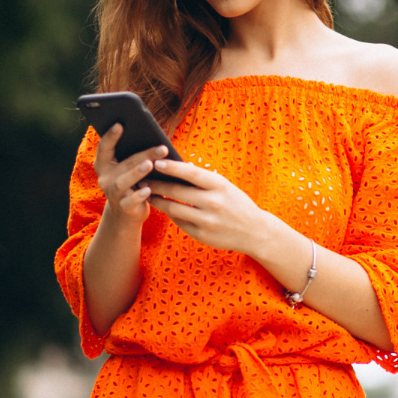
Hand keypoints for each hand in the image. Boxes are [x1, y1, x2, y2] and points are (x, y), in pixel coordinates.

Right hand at [94, 124, 165, 226]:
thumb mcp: (130, 168)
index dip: (110, 136)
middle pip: (124, 163)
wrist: (126, 213)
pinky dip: (139, 196)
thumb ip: (136, 156)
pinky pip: (129, 201)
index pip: (104, 147)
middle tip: (162, 148)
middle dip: (144, 154)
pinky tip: (148, 190)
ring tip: (150, 165)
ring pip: (122, 181)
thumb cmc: (132, 183)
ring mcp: (112, 193)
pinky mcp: (122, 207)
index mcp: (104, 164)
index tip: (120, 124)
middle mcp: (105, 177)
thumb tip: (158, 142)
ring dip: (136, 172)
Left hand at [146, 160, 270, 254]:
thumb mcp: (226, 187)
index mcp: (220, 186)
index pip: (191, 173)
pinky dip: (170, 214)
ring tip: (147, 194)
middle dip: (157, 184)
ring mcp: (206, 221)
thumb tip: (177, 168)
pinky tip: (163, 207)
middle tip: (142, 178)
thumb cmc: (238, 204)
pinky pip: (179, 222)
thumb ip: (204, 180)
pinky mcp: (201, 235)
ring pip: (173, 209)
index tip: (156, 162)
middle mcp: (213, 203)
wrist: (255, 232)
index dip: (171, 167)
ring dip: (158, 200)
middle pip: (177, 192)